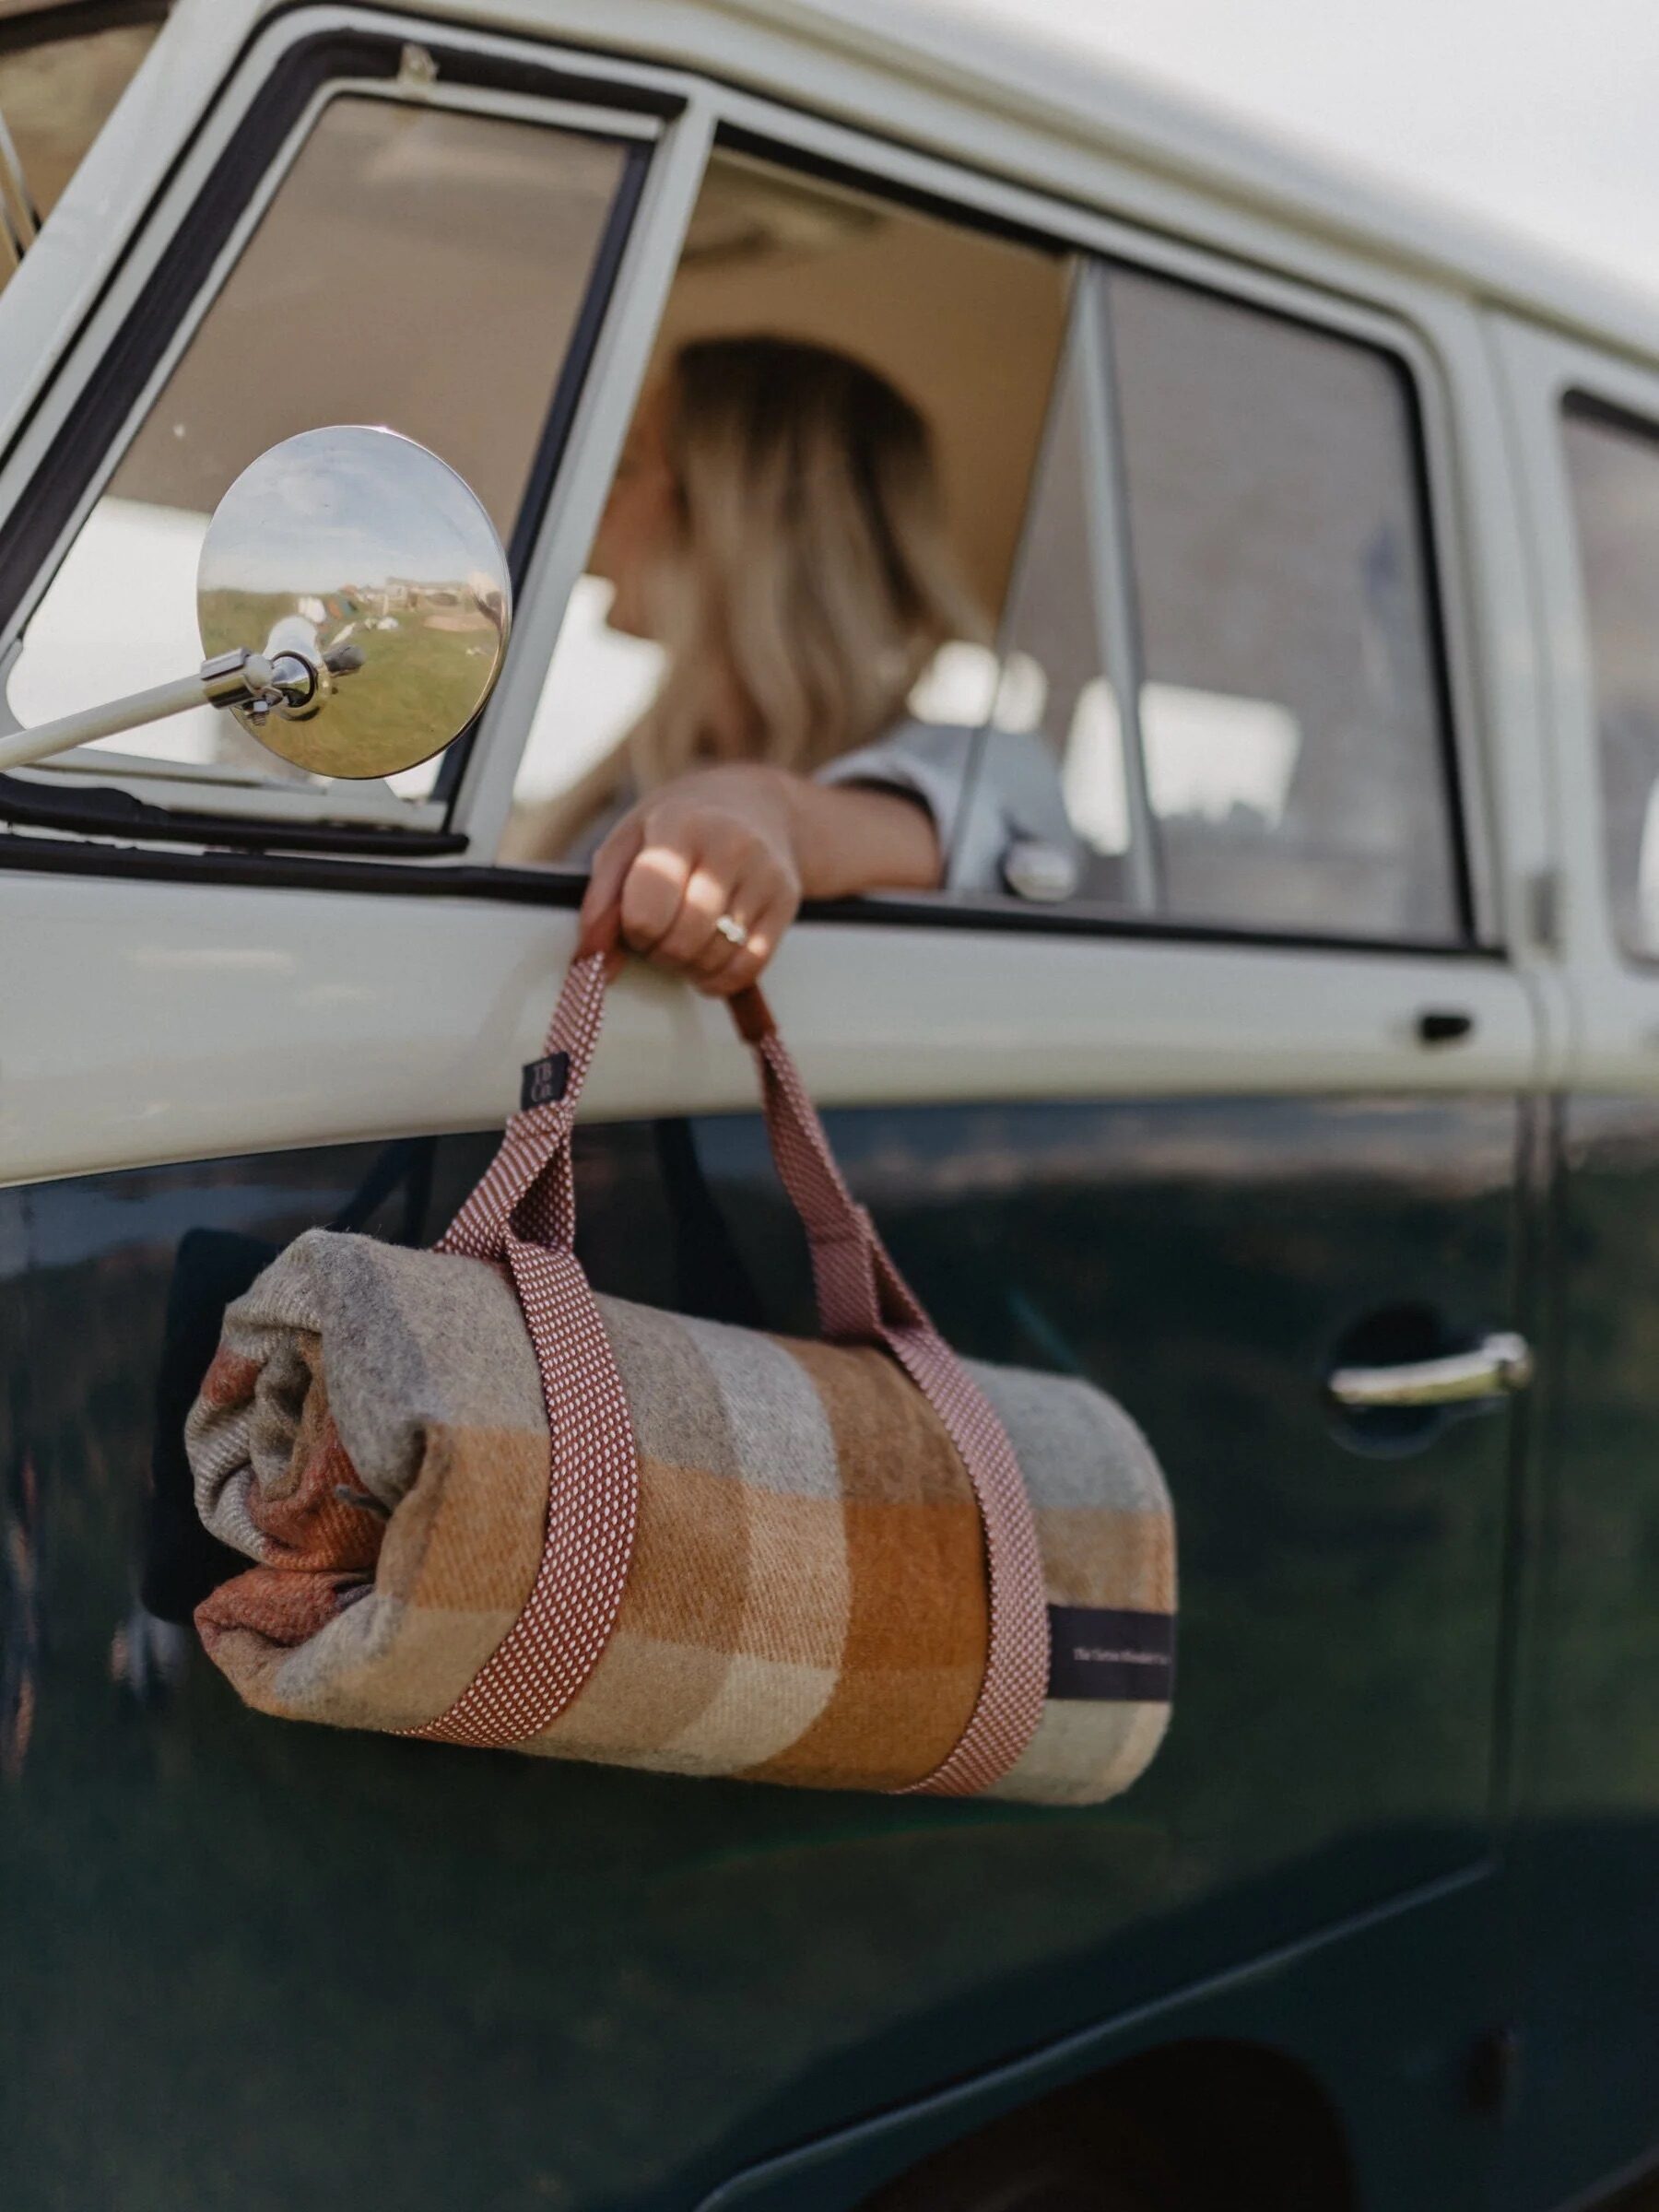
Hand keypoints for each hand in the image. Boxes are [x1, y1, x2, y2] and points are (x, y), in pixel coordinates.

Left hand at [578, 765, 801, 995]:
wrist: (751, 805)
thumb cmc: (676, 828)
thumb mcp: (627, 843)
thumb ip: (601, 902)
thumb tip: (591, 964)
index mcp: (680, 827)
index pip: (646, 914)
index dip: (632, 933)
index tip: (634, 922)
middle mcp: (730, 847)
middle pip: (682, 941)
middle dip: (660, 952)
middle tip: (658, 936)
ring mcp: (764, 874)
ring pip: (716, 958)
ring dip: (689, 966)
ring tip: (684, 941)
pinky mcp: (787, 901)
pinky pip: (750, 966)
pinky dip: (721, 978)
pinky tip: (709, 961)